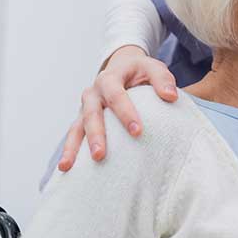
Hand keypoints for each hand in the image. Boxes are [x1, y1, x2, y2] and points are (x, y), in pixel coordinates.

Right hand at [58, 46, 179, 171]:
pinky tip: (65, 169)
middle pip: (91, 114)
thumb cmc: (141, 72)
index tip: (137, 132)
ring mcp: (85, 108)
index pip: (116, 95)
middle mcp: (93, 93)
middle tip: (100, 155)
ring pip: (76, 127)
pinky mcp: (82, 120)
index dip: (125, 113)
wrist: (124, 68)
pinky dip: (69, 151)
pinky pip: (73, 136)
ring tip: (68, 166)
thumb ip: (162, 79)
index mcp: (110, 78)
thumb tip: (171, 96)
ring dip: (73, 147)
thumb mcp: (153, 68)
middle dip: (95, 135)